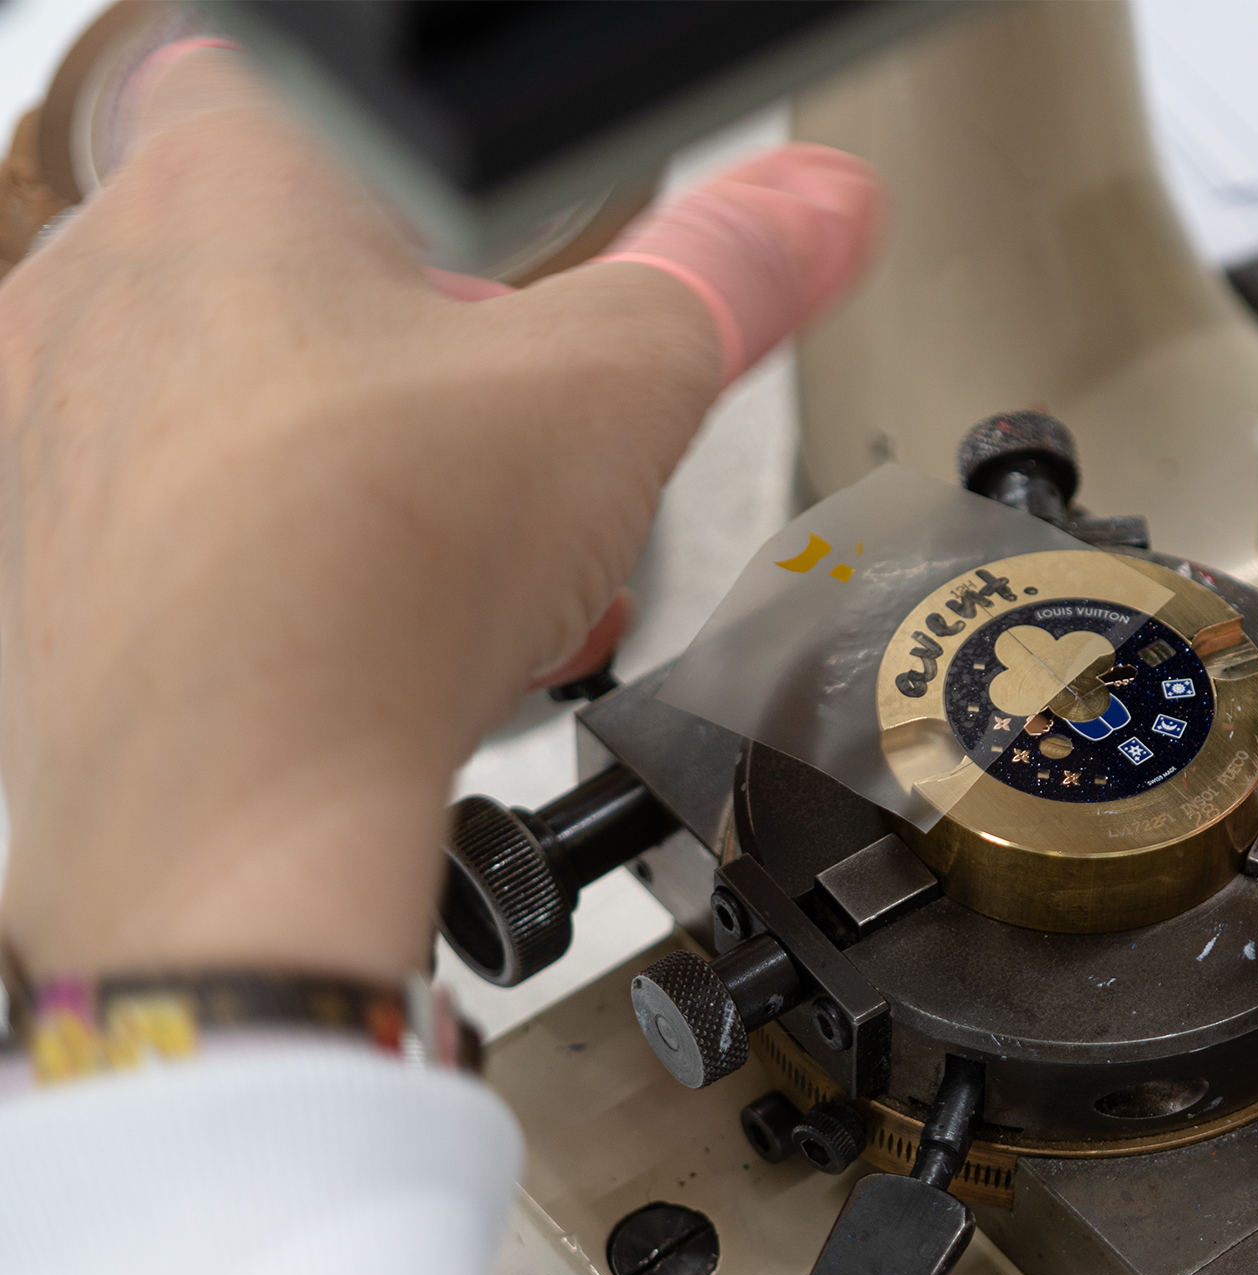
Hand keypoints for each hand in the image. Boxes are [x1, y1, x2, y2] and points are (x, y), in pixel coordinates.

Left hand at [0, 49, 880, 982]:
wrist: (232, 809)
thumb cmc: (369, 579)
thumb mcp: (618, 391)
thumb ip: (729, 274)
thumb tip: (819, 208)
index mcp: (229, 185)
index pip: (348, 120)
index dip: (455, 219)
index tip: (509, 305)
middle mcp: (100, 287)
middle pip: (310, 287)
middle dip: (428, 377)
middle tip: (507, 458)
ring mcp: (49, 432)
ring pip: (248, 417)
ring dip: (366, 478)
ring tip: (459, 566)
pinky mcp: (43, 567)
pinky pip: (188, 535)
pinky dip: (285, 572)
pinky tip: (374, 634)